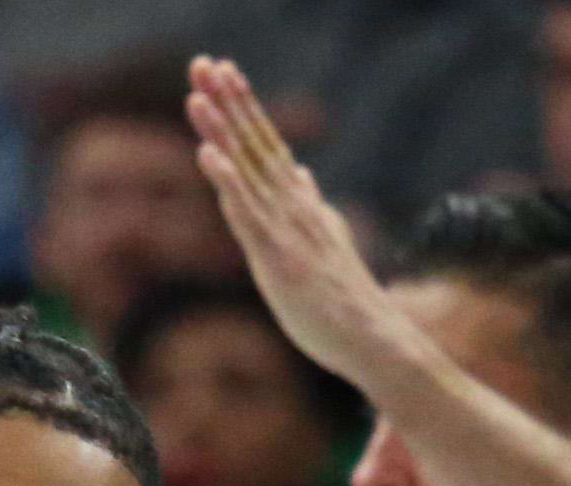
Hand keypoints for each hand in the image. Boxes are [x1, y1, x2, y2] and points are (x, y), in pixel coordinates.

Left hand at [186, 57, 409, 392]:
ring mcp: (285, 229)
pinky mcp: (277, 256)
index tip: (223, 72)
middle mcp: (292, 206)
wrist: (372, 339)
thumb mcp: (324, 241)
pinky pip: (245, 211)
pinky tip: (207, 152)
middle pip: (256, 143)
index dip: (245, 107)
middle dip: (229, 102)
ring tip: (198, 93)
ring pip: (247, 170)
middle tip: (204, 62)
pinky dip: (226, 179)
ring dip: (221, 129)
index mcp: (299, 203)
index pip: (267, 145)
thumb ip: (308, 205)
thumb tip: (300, 174)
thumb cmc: (342, 300)